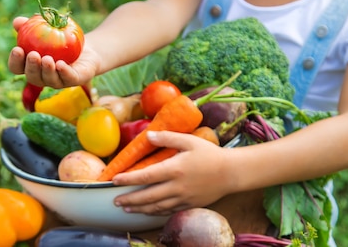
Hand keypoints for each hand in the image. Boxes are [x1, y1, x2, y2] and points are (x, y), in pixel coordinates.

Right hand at [7, 17, 100, 87]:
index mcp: (32, 67)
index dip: (15, 61)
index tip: (17, 49)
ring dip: (47, 70)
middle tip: (33, 55)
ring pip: (50, 80)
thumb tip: (17, 21)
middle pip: (33, 77)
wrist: (86, 48)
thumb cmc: (60, 38)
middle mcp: (43, 77)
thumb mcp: (46, 28)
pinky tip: (60, 64)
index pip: (17, 68)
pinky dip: (64, 72)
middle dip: (31, 67)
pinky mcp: (74, 80)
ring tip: (47, 59)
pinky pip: (68, 78)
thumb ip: (30, 25)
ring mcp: (58, 81)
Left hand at [112, 130, 235, 214]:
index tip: (114, 181)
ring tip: (127, 209)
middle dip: (129, 200)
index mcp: (174, 169)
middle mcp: (176, 187)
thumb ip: (167, 137)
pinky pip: (168, 211)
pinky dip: (155, 212)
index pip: (145, 176)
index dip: (127, 180)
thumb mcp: (189, 140)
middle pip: (147, 197)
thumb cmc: (210, 154)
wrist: (232, 173)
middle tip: (115, 201)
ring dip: (139, 209)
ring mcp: (183, 198)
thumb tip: (148, 135)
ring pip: (156, 207)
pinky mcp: (189, 205)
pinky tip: (148, 211)